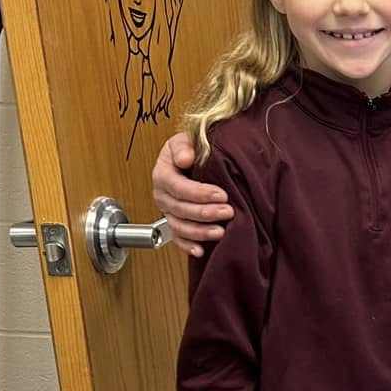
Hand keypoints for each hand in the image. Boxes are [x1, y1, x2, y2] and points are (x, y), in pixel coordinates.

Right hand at [153, 131, 232, 255]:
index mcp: (163, 173)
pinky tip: (201, 251)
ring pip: (179, 226)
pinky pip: (178, 238)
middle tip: (227, 212)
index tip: (221, 194)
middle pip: (179, 208)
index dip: (198, 192)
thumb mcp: (185, 139)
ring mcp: (168, 211)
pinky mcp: (175, 223)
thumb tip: (184, 158)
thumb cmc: (190, 150)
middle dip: (204, 213)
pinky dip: (188, 246)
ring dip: (200, 231)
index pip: (176, 186)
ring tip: (220, 232)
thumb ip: (183, 146)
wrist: (192, 159)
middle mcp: (162, 195)